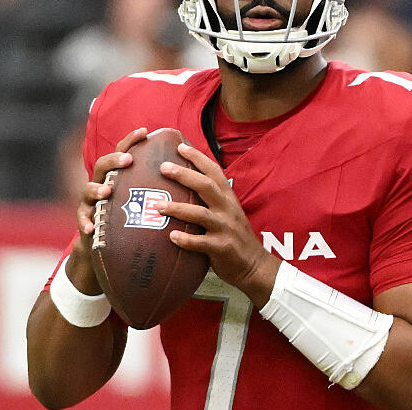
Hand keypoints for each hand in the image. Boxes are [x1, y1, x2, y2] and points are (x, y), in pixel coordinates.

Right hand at [68, 127, 147, 293]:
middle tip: (128, 160)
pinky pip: (82, 220)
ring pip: (87, 189)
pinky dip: (84, 223)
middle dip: (114, 160)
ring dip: (96, 189)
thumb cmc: (133, 220)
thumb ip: (162, 188)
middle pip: (103, 165)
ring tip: (106, 192)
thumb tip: (193, 176)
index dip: (131, 140)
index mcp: (119, 176)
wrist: (107, 246)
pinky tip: (90, 229)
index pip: (123, 152)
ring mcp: (91, 202)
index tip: (145, 131)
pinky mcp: (85, 220)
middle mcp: (102, 184)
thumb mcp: (146, 202)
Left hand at [159, 142, 280, 307]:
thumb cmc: (234, 237)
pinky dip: (186, 239)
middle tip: (163, 167)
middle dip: (184, 175)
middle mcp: (227, 209)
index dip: (198, 158)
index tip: (180, 146)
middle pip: (206, 186)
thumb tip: (185, 185)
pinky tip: (171, 236)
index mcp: (228, 198)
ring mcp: (225, 228)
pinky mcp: (221, 248)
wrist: (254, 265)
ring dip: (177, 209)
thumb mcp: (227, 212)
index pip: (214, 171)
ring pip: (200, 214)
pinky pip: (201, 243)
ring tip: (157, 206)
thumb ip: (210, 200)